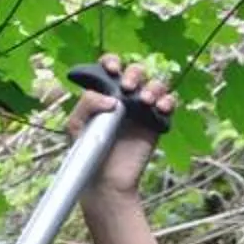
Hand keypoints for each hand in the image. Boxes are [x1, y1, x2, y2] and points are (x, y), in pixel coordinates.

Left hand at [67, 54, 176, 197]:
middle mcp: (125, 98)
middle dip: (134, 73)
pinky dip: (168, 101)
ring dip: (153, 87)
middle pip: (136, 71)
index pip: (110, 67)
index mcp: (104, 93)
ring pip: (155, 84)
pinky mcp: (156, 123)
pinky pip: (169, 104)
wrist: (105, 181)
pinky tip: (159, 108)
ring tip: (145, 101)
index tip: (112, 70)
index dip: (112, 62)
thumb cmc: (87, 153)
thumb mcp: (75, 126)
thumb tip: (112, 99)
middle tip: (127, 88)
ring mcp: (142, 109)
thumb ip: (87, 103)